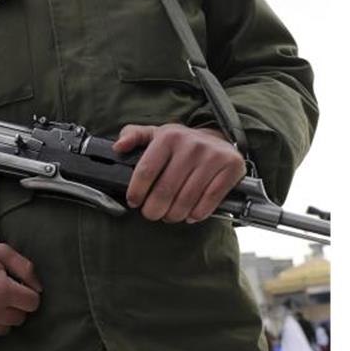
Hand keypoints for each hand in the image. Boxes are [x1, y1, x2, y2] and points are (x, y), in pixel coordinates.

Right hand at [0, 242, 42, 336]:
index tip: (17, 284)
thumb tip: (38, 288)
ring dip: (5, 315)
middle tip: (2, 290)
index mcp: (3, 291)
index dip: (27, 292)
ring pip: (8, 327)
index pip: (33, 303)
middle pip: (21, 317)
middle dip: (16, 304)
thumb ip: (25, 267)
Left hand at [115, 124, 245, 222]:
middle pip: (165, 190)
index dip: (136, 192)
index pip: (146, 171)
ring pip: (186, 200)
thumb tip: (118, 147)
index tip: (134, 202)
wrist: (218, 139)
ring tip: (170, 215)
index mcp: (169, 136)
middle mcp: (192, 145)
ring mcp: (213, 156)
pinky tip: (190, 214)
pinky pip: (209, 201)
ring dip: (174, 214)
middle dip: (154, 210)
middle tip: (152, 214)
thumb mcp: (154, 134)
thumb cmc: (180, 143)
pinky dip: (197, 213)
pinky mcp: (231, 167)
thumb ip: (133, 137)